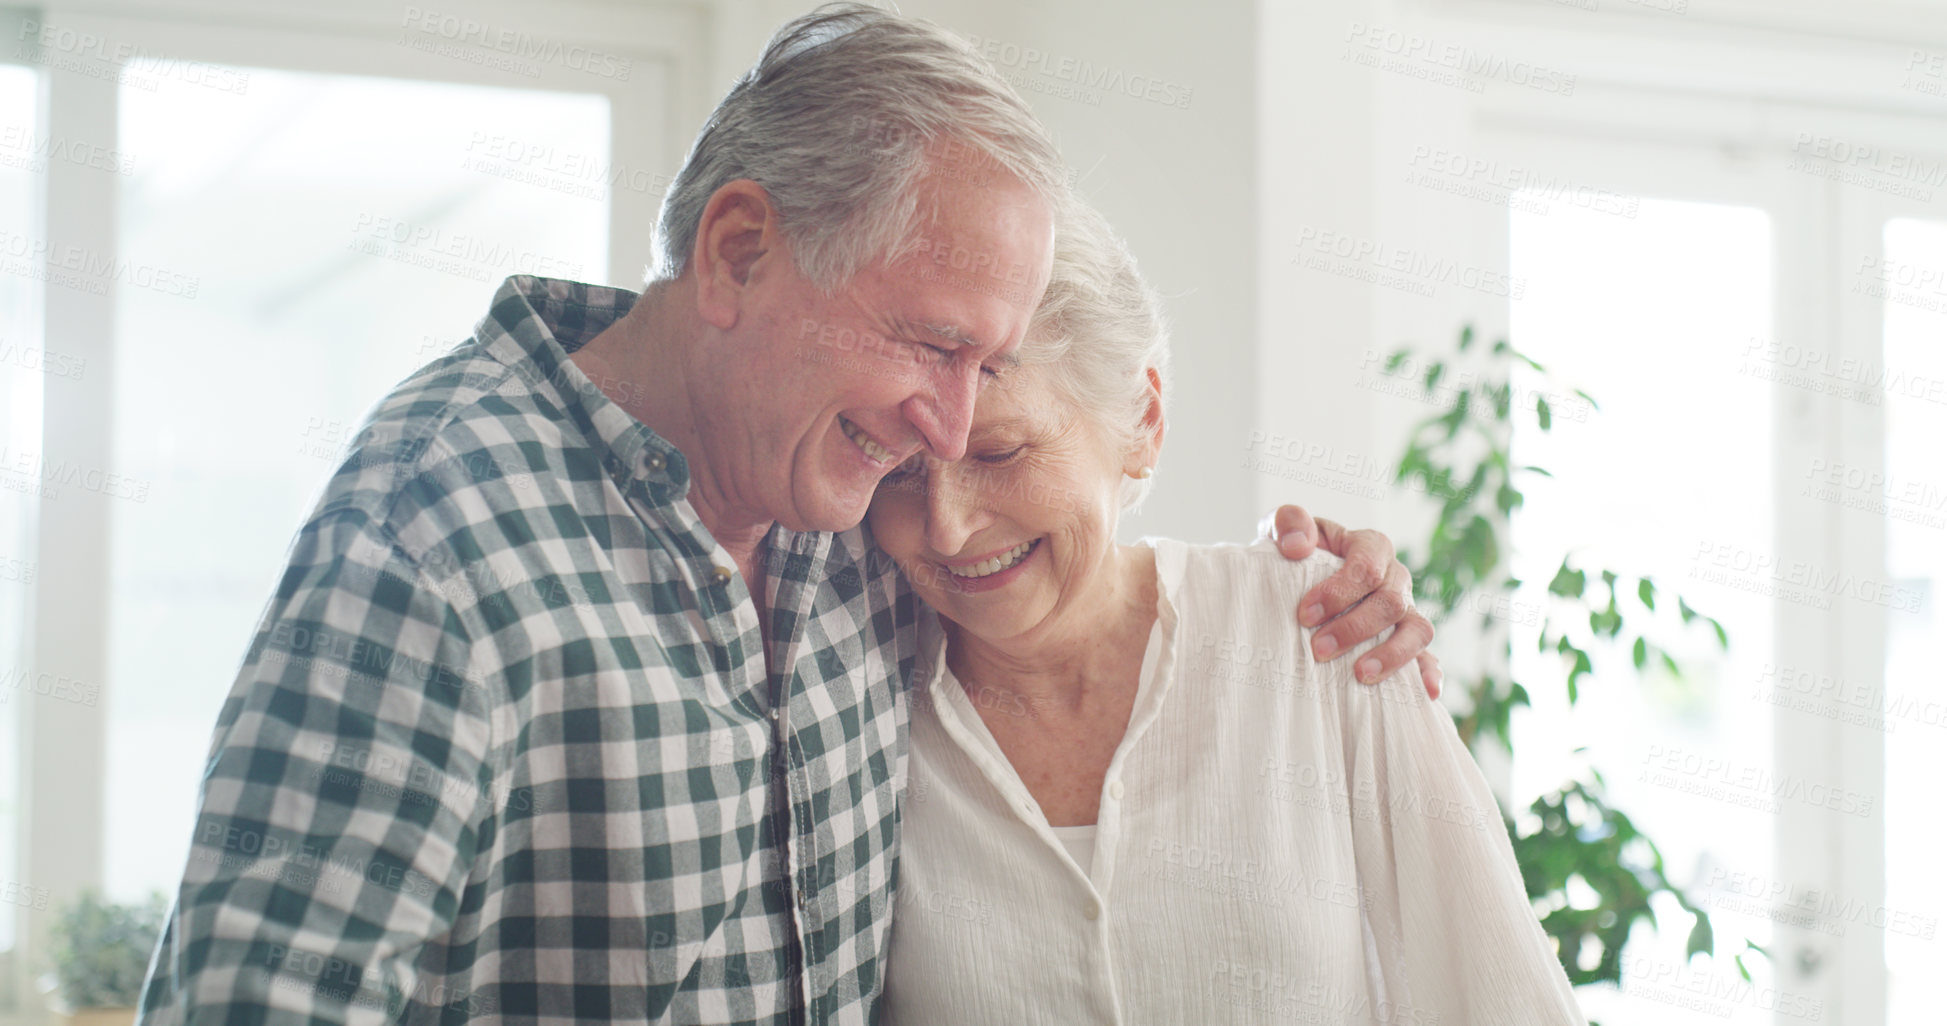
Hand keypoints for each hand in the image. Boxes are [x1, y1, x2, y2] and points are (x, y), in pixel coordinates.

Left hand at [1261, 504, 1440, 698]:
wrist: (1298, 579)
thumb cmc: (1295, 554)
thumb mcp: (1284, 529)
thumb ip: (1288, 522)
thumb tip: (1297, 546)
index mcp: (1370, 546)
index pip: (1366, 567)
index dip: (1338, 592)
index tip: (1304, 615)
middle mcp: (1395, 577)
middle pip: (1391, 602)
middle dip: (1355, 628)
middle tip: (1319, 650)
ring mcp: (1406, 609)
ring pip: (1417, 629)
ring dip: (1391, 654)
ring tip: (1360, 675)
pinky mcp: (1407, 639)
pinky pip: (1428, 655)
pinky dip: (1429, 672)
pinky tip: (1426, 693)